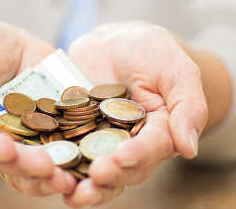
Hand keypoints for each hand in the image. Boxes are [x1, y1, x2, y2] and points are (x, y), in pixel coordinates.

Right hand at [0, 19, 74, 195]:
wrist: (8, 46)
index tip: (6, 150)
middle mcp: (0, 145)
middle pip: (12, 164)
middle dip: (29, 167)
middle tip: (48, 168)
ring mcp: (31, 143)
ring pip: (40, 168)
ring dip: (55, 176)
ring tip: (70, 178)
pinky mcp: (58, 134)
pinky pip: (69, 151)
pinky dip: (80, 161)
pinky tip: (94, 166)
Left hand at [65, 21, 207, 206]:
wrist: (113, 42)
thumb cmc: (151, 52)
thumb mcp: (175, 69)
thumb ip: (188, 106)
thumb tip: (189, 149)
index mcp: (160, 134)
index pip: (152, 149)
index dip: (138, 155)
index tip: (122, 156)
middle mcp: (131, 147)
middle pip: (123, 170)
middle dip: (110, 175)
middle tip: (96, 175)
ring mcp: (100, 146)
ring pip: (95, 174)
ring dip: (85, 187)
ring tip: (73, 193)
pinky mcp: (73, 138)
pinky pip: (65, 156)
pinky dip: (57, 169)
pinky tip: (45, 174)